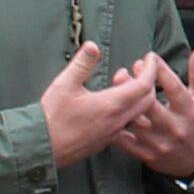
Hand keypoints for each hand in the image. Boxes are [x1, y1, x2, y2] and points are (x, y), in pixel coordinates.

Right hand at [37, 42, 155, 167]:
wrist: (42, 146)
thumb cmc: (52, 116)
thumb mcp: (65, 84)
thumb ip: (82, 63)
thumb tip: (93, 46)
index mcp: (111, 105)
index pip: (144, 85)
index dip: (151, 69)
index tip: (150, 58)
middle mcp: (117, 121)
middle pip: (148, 101)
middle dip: (148, 82)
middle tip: (139, 69)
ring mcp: (113, 133)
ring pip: (139, 115)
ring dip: (139, 97)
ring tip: (124, 83)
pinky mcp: (106, 141)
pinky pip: (128, 125)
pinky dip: (129, 111)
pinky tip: (115, 104)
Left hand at [117, 42, 193, 176]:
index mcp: (189, 110)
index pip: (173, 87)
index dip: (159, 69)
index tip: (150, 58)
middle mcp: (174, 127)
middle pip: (149, 104)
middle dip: (135, 84)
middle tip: (127, 71)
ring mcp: (158, 142)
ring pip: (133, 121)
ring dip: (121, 102)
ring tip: (117, 85)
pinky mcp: (145, 154)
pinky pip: (123, 140)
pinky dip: (113, 125)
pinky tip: (110, 112)